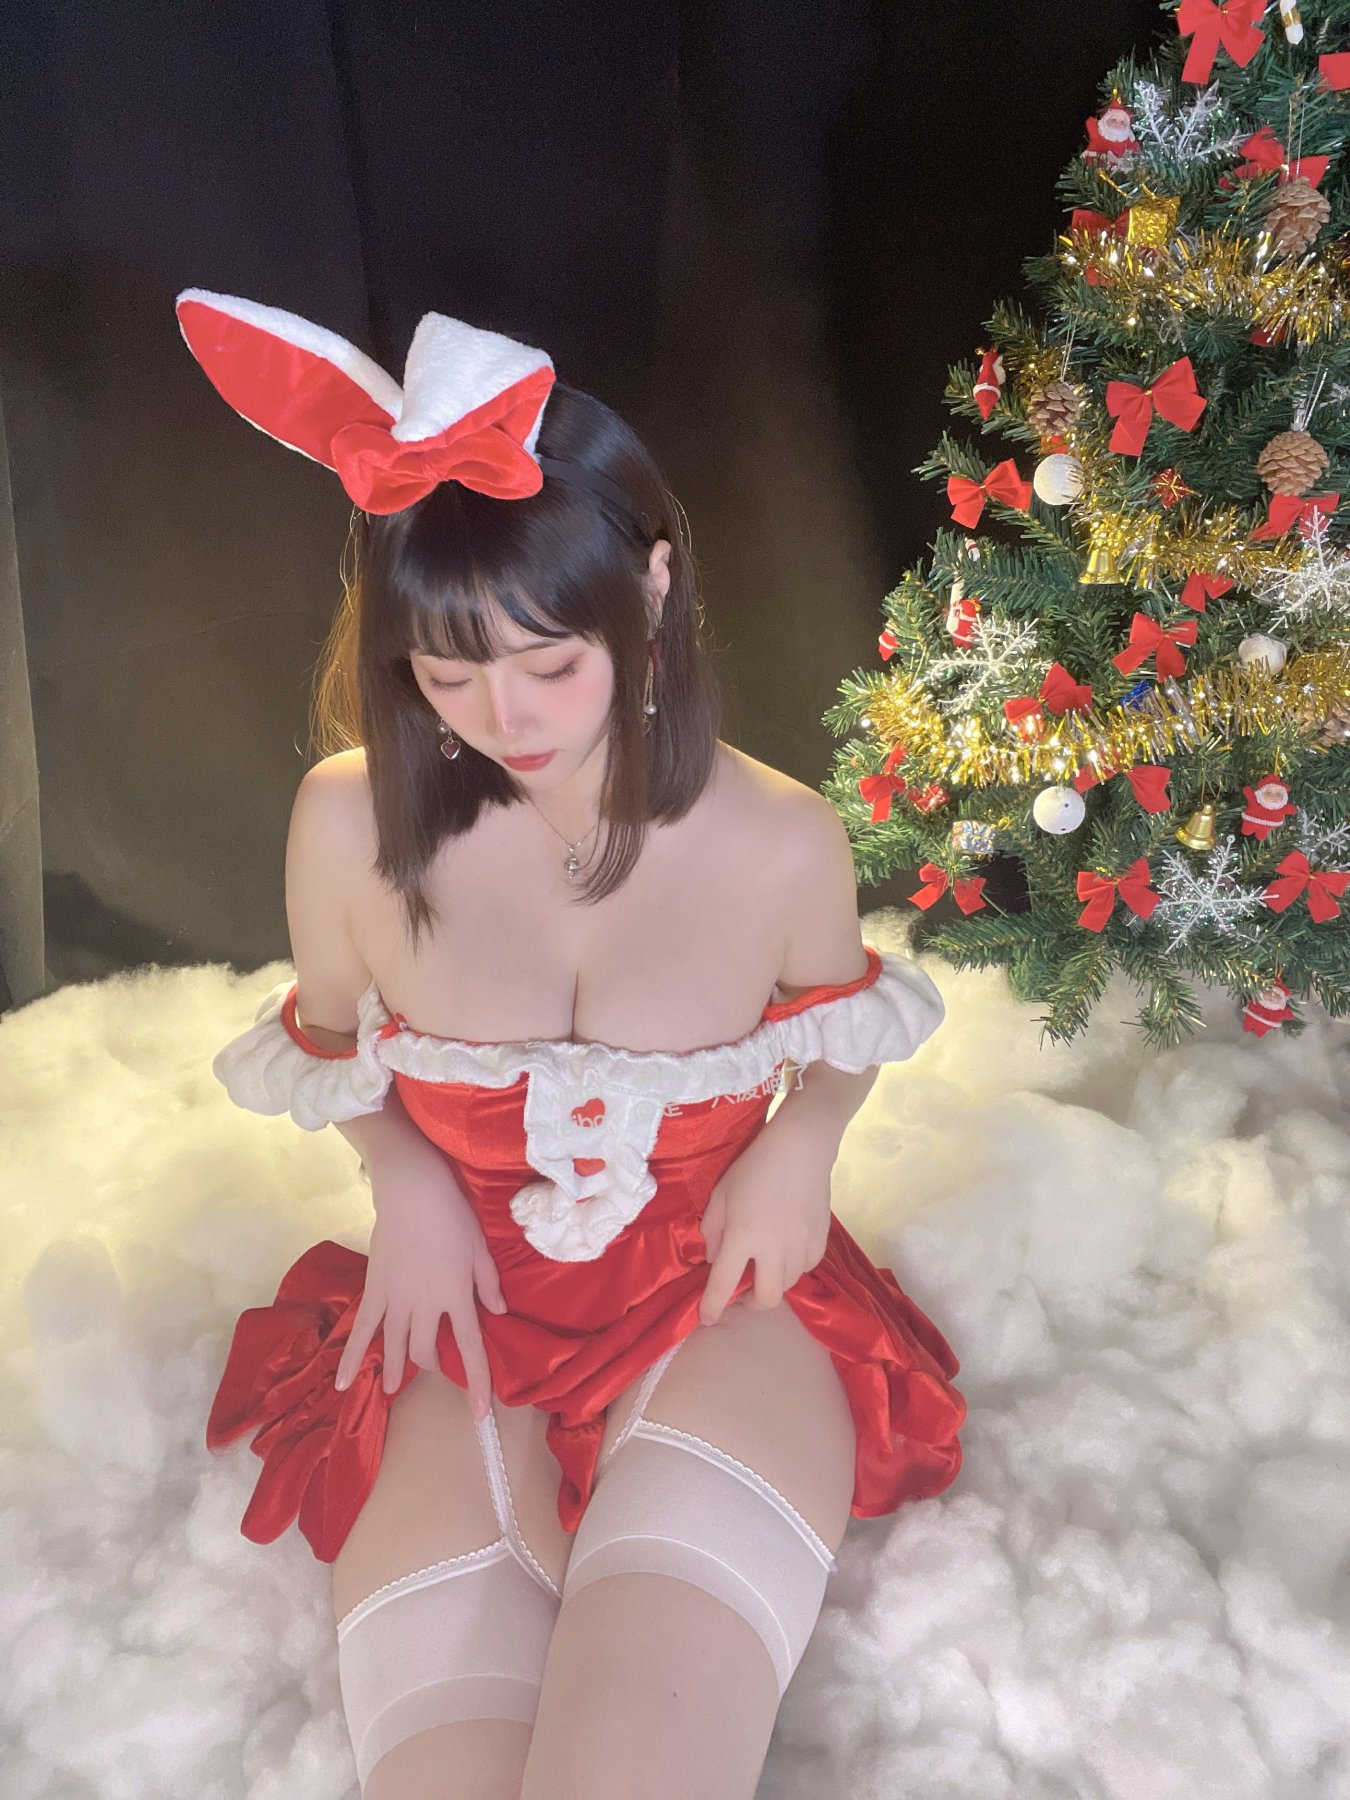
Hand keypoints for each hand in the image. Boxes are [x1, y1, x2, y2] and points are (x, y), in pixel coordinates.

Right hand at [334, 1142, 506, 1418]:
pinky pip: (362, 1329)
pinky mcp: (374, 1291)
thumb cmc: (453, 1215)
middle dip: (433, 1363)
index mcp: (458, 1296)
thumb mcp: (480, 1249)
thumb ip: (488, 1284)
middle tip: (436, 1360)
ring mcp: (397, 1301)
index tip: (480, 1412)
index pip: (470, 1348)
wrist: (413, 1191)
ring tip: (391, 1387)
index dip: (477, 1383)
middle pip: (427, 1351)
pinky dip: (351, 1357)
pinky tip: (342, 1382)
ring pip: (395, 1347)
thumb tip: (497, 1313)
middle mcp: (426, 1306)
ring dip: (396, 1369)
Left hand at [698, 1121, 832, 1326]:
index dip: (712, 1306)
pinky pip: (805, 1268)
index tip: (706, 1319)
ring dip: (772, 1282)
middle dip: (751, 1303)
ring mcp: (801, 1247)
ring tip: (765, 1264)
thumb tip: (716, 1259)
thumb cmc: (754, 1166)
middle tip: (743, 1290)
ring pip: (787, 1284)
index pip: (723, 1283)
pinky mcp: (821, 1241)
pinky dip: (792, 1267)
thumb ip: (713, 1230)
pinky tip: (787, 1250)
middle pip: (766, 1299)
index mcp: (743, 1237)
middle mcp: (774, 1249)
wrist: (801, 1147)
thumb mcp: (721, 1194)